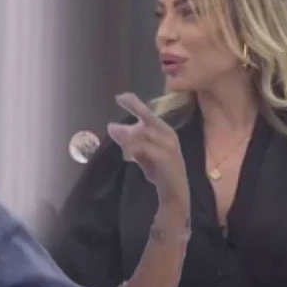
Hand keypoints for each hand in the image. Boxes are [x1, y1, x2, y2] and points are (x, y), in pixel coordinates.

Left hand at [107, 93, 188, 207]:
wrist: (175, 189)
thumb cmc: (158, 168)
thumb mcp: (141, 151)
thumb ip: (129, 140)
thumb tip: (111, 127)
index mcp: (163, 129)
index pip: (147, 113)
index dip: (134, 103)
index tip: (120, 97)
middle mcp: (167, 134)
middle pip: (148, 119)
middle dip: (133, 112)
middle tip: (115, 112)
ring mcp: (169, 146)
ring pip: (147, 133)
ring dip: (129, 134)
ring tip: (113, 131)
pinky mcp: (166, 159)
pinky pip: (149, 150)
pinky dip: (137, 149)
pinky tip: (127, 153)